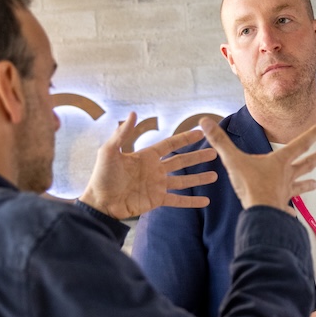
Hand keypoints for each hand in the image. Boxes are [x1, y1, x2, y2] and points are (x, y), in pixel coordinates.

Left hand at [79, 112, 218, 218]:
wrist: (100, 203)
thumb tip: (133, 113)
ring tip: (215, 175)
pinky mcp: (157, 200)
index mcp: (146, 156)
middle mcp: (155, 169)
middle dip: (198, 157)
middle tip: (215, 153)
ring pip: (184, 180)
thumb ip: (122, 134)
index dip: (185, 138)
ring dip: (199, 178)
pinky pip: (178, 200)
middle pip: (181, 161)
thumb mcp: (109, 151)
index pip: (170, 144)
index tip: (200, 132)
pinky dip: (191, 201)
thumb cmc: (102, 176)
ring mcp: (157, 185)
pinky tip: (205, 201)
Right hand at [199, 116, 315, 211]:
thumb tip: (203, 121)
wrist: (260, 211)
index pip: (298, 145)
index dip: (310, 135)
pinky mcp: (280, 207)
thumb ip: (219, 141)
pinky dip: (288, 213)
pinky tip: (291, 216)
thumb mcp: (232, 160)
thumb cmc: (250, 184)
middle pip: (305, 164)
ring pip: (299, 186)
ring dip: (307, 184)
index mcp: (279, 162)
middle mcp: (286, 176)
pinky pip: (286, 210)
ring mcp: (285, 192)